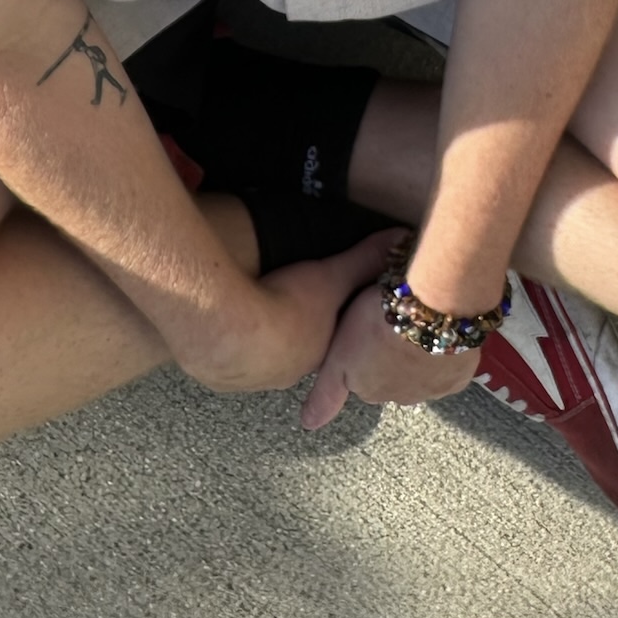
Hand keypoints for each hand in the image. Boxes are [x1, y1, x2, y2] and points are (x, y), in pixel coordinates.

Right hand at [185, 228, 395, 393]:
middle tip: (280, 309)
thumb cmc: (287, 307)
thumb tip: (401, 239)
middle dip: (287, 336)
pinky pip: (223, 358)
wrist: (230, 330)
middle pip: (291, 355)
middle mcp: (284, 375)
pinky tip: (219, 321)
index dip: (324, 329)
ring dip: (253, 341)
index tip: (317, 312)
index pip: (326, 347)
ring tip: (247, 314)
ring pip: (255, 360)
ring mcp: (248, 378)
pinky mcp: (215, 374)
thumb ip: (364, 259)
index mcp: (316, 356)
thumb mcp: (332, 275)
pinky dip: (223, 342)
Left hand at [300, 282, 478, 428]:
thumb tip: (308, 426)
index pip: (365, 381)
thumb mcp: (338, 356)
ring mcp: (434, 389)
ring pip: (424, 375)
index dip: (366, 357)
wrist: (426, 311)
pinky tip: (443, 333)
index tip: (369, 336)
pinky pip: (452, 367)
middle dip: (394, 361)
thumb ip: (326, 393)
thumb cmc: (375, 325)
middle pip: (396, 381)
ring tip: (418, 326)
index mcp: (371, 391)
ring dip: (420, 358)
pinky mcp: (460, 374)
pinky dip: (447, 354)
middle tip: (394, 328)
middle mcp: (403, 398)